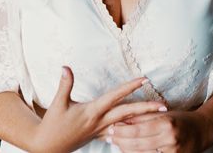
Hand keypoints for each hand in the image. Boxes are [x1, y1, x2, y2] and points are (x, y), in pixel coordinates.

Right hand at [30, 67, 166, 152]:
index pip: (115, 97)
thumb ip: (65, 84)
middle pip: (128, 114)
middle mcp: (100, 122)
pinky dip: (131, 132)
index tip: (144, 80)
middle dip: (146, 109)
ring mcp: (101, 131)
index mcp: (93, 112)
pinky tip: (140, 132)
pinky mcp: (99, 136)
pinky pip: (120, 135)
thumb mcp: (58, 103)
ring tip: (157, 117)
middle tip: (163, 105)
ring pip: (126, 125)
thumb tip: (66, 67)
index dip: (130, 87)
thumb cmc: (53, 124)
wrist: (49, 146)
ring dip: (143, 120)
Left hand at [108, 109, 207, 152]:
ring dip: (128, 151)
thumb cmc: (179, 119)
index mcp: (167, 124)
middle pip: (139, 144)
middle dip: (122, 142)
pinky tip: (130, 152)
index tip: (112, 128)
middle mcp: (171, 140)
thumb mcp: (162, 113)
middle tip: (109, 138)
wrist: (202, 131)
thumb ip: (142, 117)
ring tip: (116, 146)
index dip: (123, 131)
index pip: (139, 130)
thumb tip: (122, 120)